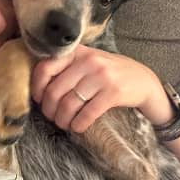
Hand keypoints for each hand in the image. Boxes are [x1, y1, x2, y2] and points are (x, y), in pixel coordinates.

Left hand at [31, 45, 172, 132]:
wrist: (143, 80)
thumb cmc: (107, 72)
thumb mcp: (87, 61)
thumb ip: (66, 67)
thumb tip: (38, 86)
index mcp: (77, 52)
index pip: (45, 68)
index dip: (37, 87)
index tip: (38, 99)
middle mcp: (88, 60)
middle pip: (55, 90)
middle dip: (48, 109)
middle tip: (51, 116)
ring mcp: (101, 76)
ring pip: (68, 104)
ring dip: (61, 119)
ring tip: (63, 123)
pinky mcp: (114, 92)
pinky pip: (87, 113)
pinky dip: (78, 124)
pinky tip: (77, 127)